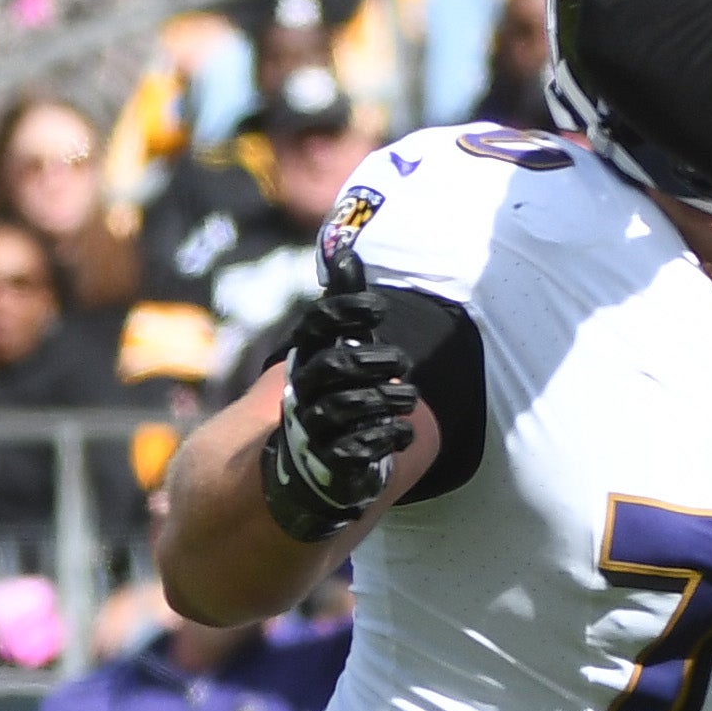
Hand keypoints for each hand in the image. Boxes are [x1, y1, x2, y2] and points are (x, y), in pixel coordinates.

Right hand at [259, 250, 416, 541]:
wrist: (307, 455)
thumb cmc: (332, 386)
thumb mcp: (337, 341)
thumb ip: (343, 299)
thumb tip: (344, 249)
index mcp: (306, 355)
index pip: (318, 324)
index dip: (346, 311)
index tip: (379, 309)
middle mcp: (303, 389)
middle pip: (333, 367)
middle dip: (372, 361)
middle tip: (400, 361)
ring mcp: (311, 426)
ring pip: (344, 407)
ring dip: (384, 399)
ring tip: (408, 398)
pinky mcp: (327, 461)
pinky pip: (353, 449)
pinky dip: (382, 438)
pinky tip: (401, 430)